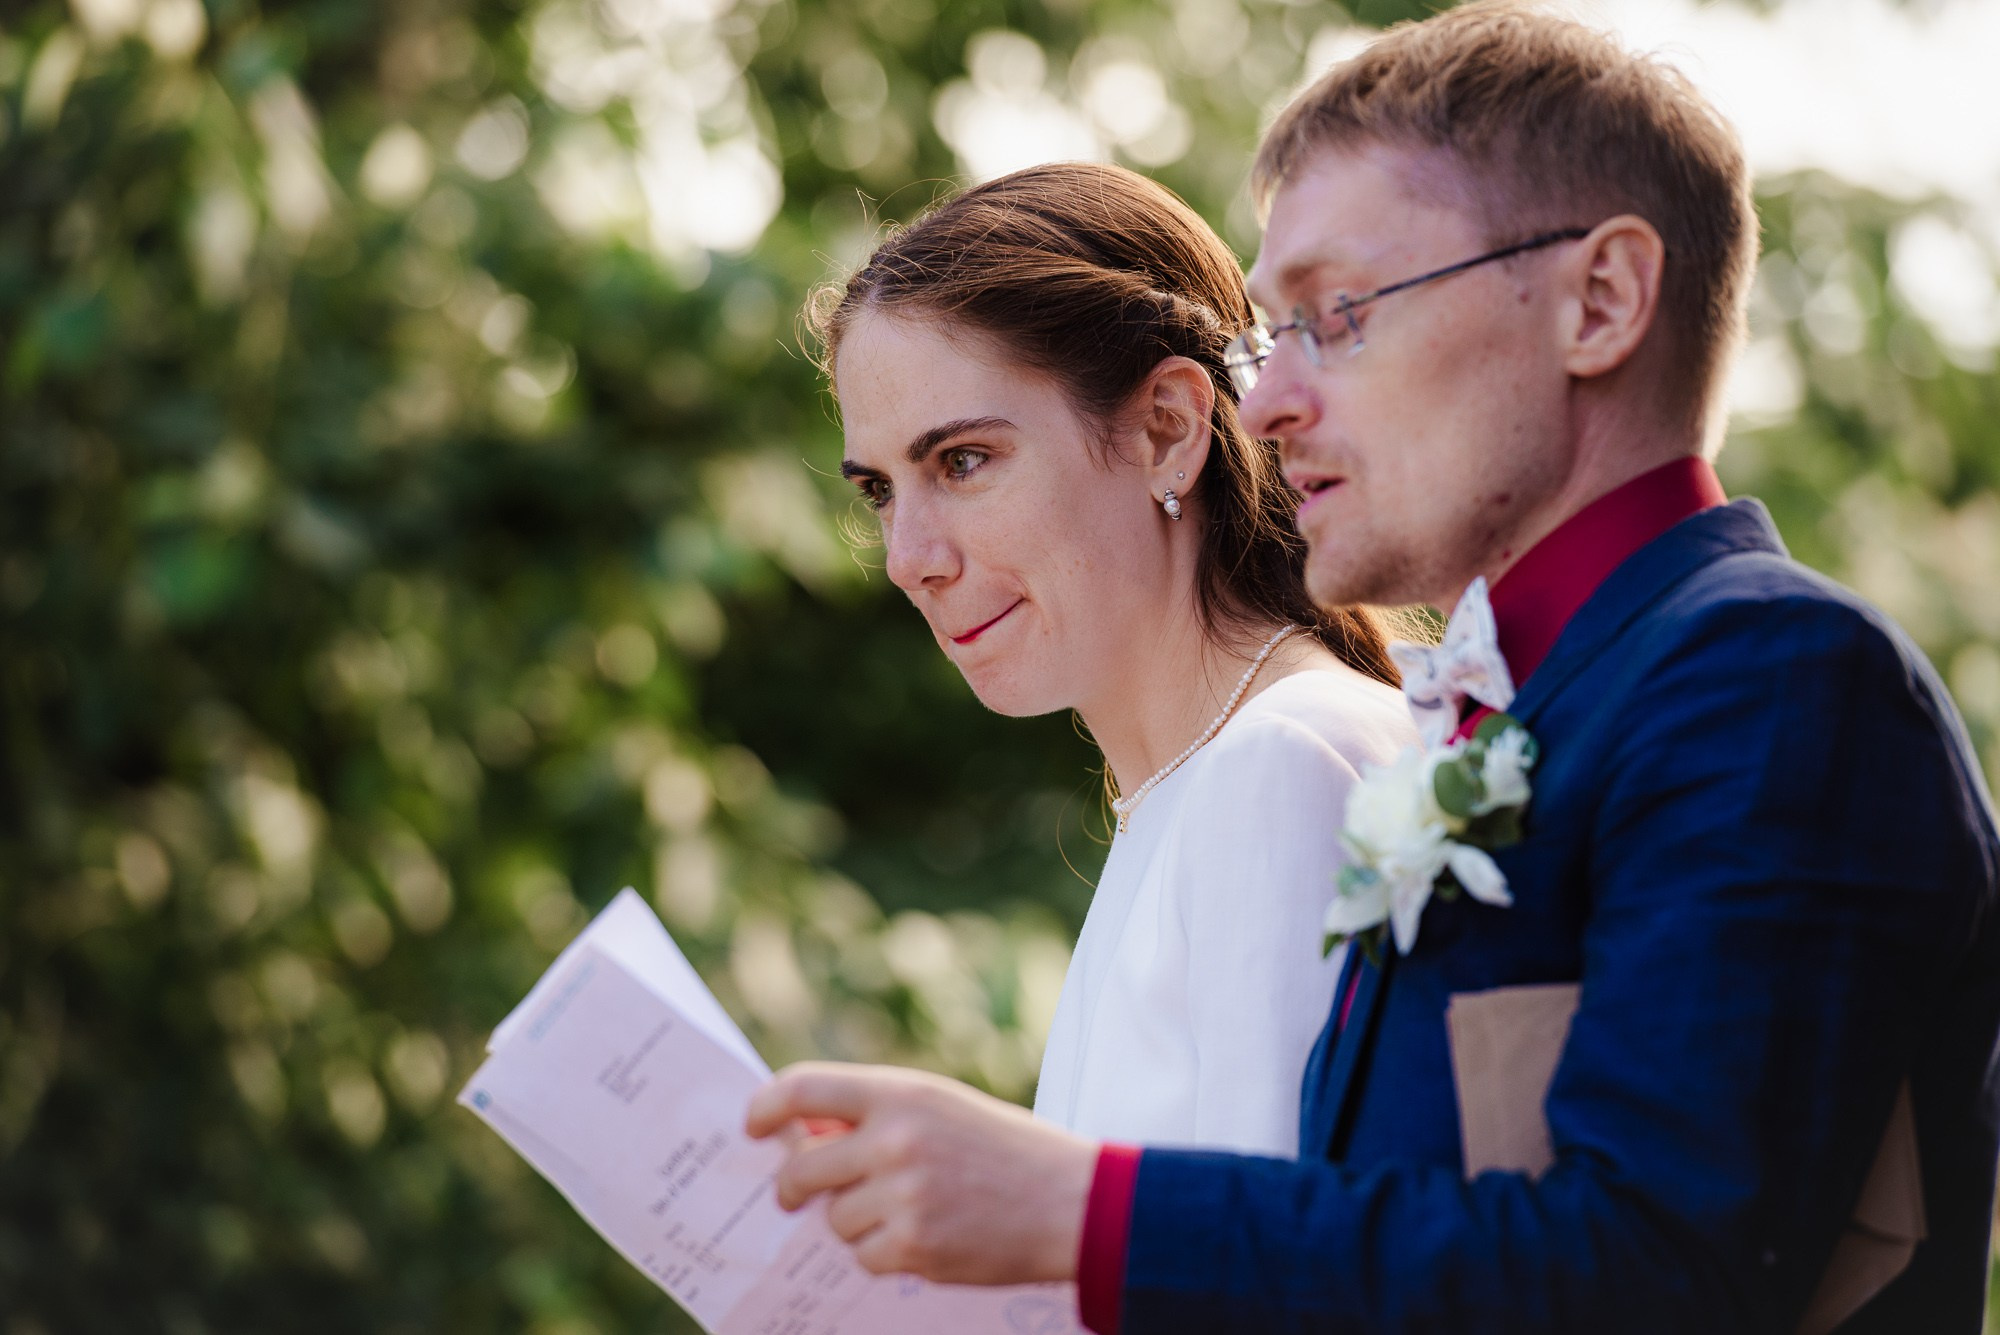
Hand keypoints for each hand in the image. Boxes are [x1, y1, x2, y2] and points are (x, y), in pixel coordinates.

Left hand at [745, 1062, 1097, 1286]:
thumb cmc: (1004, 1150)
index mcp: (902, 1094)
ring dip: (854, 1222)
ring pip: (833, 1219)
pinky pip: (863, 1256)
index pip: (804, 1087)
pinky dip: (882, 1254)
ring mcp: (903, 1195)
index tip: (751, 1126)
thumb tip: (804, 1134)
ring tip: (905, 1212)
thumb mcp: (943, 1107)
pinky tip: (924, 1238)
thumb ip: (878, 1113)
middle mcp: (896, 1139)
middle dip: (794, 1186)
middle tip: (795, 1195)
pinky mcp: (913, 1246)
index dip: (765, 1107)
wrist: (1071, 1201)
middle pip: (802, 1167)